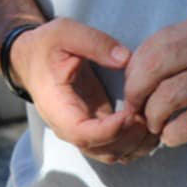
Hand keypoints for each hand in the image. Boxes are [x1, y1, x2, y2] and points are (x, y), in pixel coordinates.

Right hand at [9, 19, 157, 163]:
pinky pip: (117, 145)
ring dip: (136, 144)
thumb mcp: (65, 33)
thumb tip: (125, 59)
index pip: (82, 134)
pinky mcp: (97, 125)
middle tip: (149, 114)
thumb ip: (94, 42)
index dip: (109, 131)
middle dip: (130, 137)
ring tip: (154, 118)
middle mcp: (69, 126)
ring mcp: (84, 129)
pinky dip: (136, 141)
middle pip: (102, 150)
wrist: (32, 57)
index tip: (131, 114)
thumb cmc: (46, 45)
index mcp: (57, 107)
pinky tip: (150, 121)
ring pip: (112, 153)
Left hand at [123, 17, 186, 146]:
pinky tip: (173, 137)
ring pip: (167, 99)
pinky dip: (173, 134)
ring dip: (153, 118)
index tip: (134, 90)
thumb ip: (179, 47)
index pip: (149, 48)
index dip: (133, 74)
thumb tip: (138, 72)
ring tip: (156, 126)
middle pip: (152, 72)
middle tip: (137, 111)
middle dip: (136, 96)